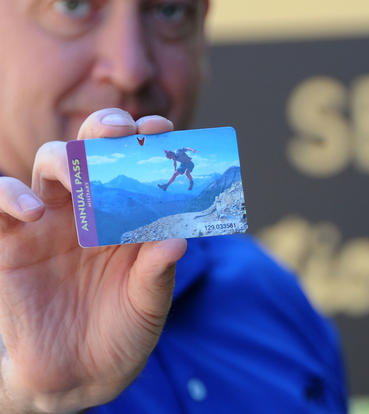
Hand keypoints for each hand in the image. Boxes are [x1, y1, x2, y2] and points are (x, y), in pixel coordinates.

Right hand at [0, 109, 186, 412]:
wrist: (80, 375)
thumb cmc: (123, 332)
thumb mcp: (148, 304)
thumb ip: (158, 273)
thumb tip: (179, 241)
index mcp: (127, 218)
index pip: (135, 167)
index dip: (146, 144)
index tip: (163, 130)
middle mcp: (89, 211)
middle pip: (91, 151)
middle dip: (105, 131)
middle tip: (122, 130)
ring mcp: (49, 224)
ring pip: (48, 166)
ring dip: (63, 157)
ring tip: (78, 171)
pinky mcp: (11, 244)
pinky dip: (8, 195)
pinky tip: (33, 209)